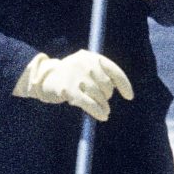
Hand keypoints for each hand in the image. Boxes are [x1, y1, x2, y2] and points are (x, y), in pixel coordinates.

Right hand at [16, 49, 133, 120]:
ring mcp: (77, 76)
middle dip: (107, 96)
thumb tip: (119, 90)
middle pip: (107, 86)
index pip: (114, 71)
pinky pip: (89, 104)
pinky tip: (102, 116)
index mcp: (92, 57)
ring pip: (99, 96)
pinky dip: (97, 111)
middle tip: (103, 101)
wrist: (44, 77)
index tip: (129, 97)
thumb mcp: (86, 67)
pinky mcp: (69, 89)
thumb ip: (101, 73)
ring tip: (104, 111)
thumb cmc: (70, 74)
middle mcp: (86, 64)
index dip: (124, 85)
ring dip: (104, 106)